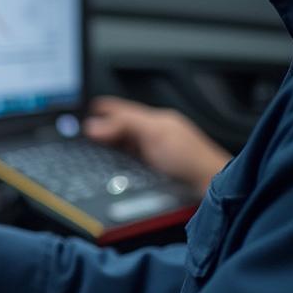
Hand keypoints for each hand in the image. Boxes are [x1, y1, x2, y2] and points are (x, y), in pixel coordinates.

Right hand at [83, 96, 229, 193]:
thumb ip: (125, 125)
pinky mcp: (154, 171)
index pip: (122, 110)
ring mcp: (155, 152)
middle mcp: (154, 134)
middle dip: (102, 126)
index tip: (87, 108)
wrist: (209, 185)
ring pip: (125, 144)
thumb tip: (94, 125)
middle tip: (83, 129)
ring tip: (93, 144)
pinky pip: (129, 160)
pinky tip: (113, 164)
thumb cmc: (191, 158)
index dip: (104, 108)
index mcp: (155, 119)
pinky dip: (118, 160)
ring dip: (109, 143)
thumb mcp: (154, 134)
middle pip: (121, 127)